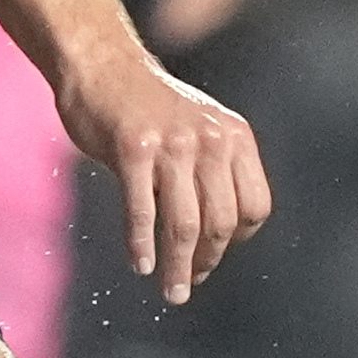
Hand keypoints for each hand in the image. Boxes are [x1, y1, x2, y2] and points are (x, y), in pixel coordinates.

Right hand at [56, 48, 271, 306]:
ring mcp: (173, 144)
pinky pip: (143, 210)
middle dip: (207, 262)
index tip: (214, 257)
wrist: (103, 65)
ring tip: (173, 292)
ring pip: (185, 224)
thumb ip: (213, 172)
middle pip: (221, 222)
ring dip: (178, 267)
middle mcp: (211, 140)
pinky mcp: (133, 149)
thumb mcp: (199, 130)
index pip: (254, 206)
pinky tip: (141, 265)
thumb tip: (214, 240)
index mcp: (235, 137)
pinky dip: (142, 244)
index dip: (236, 240)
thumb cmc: (147, 107)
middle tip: (188, 286)